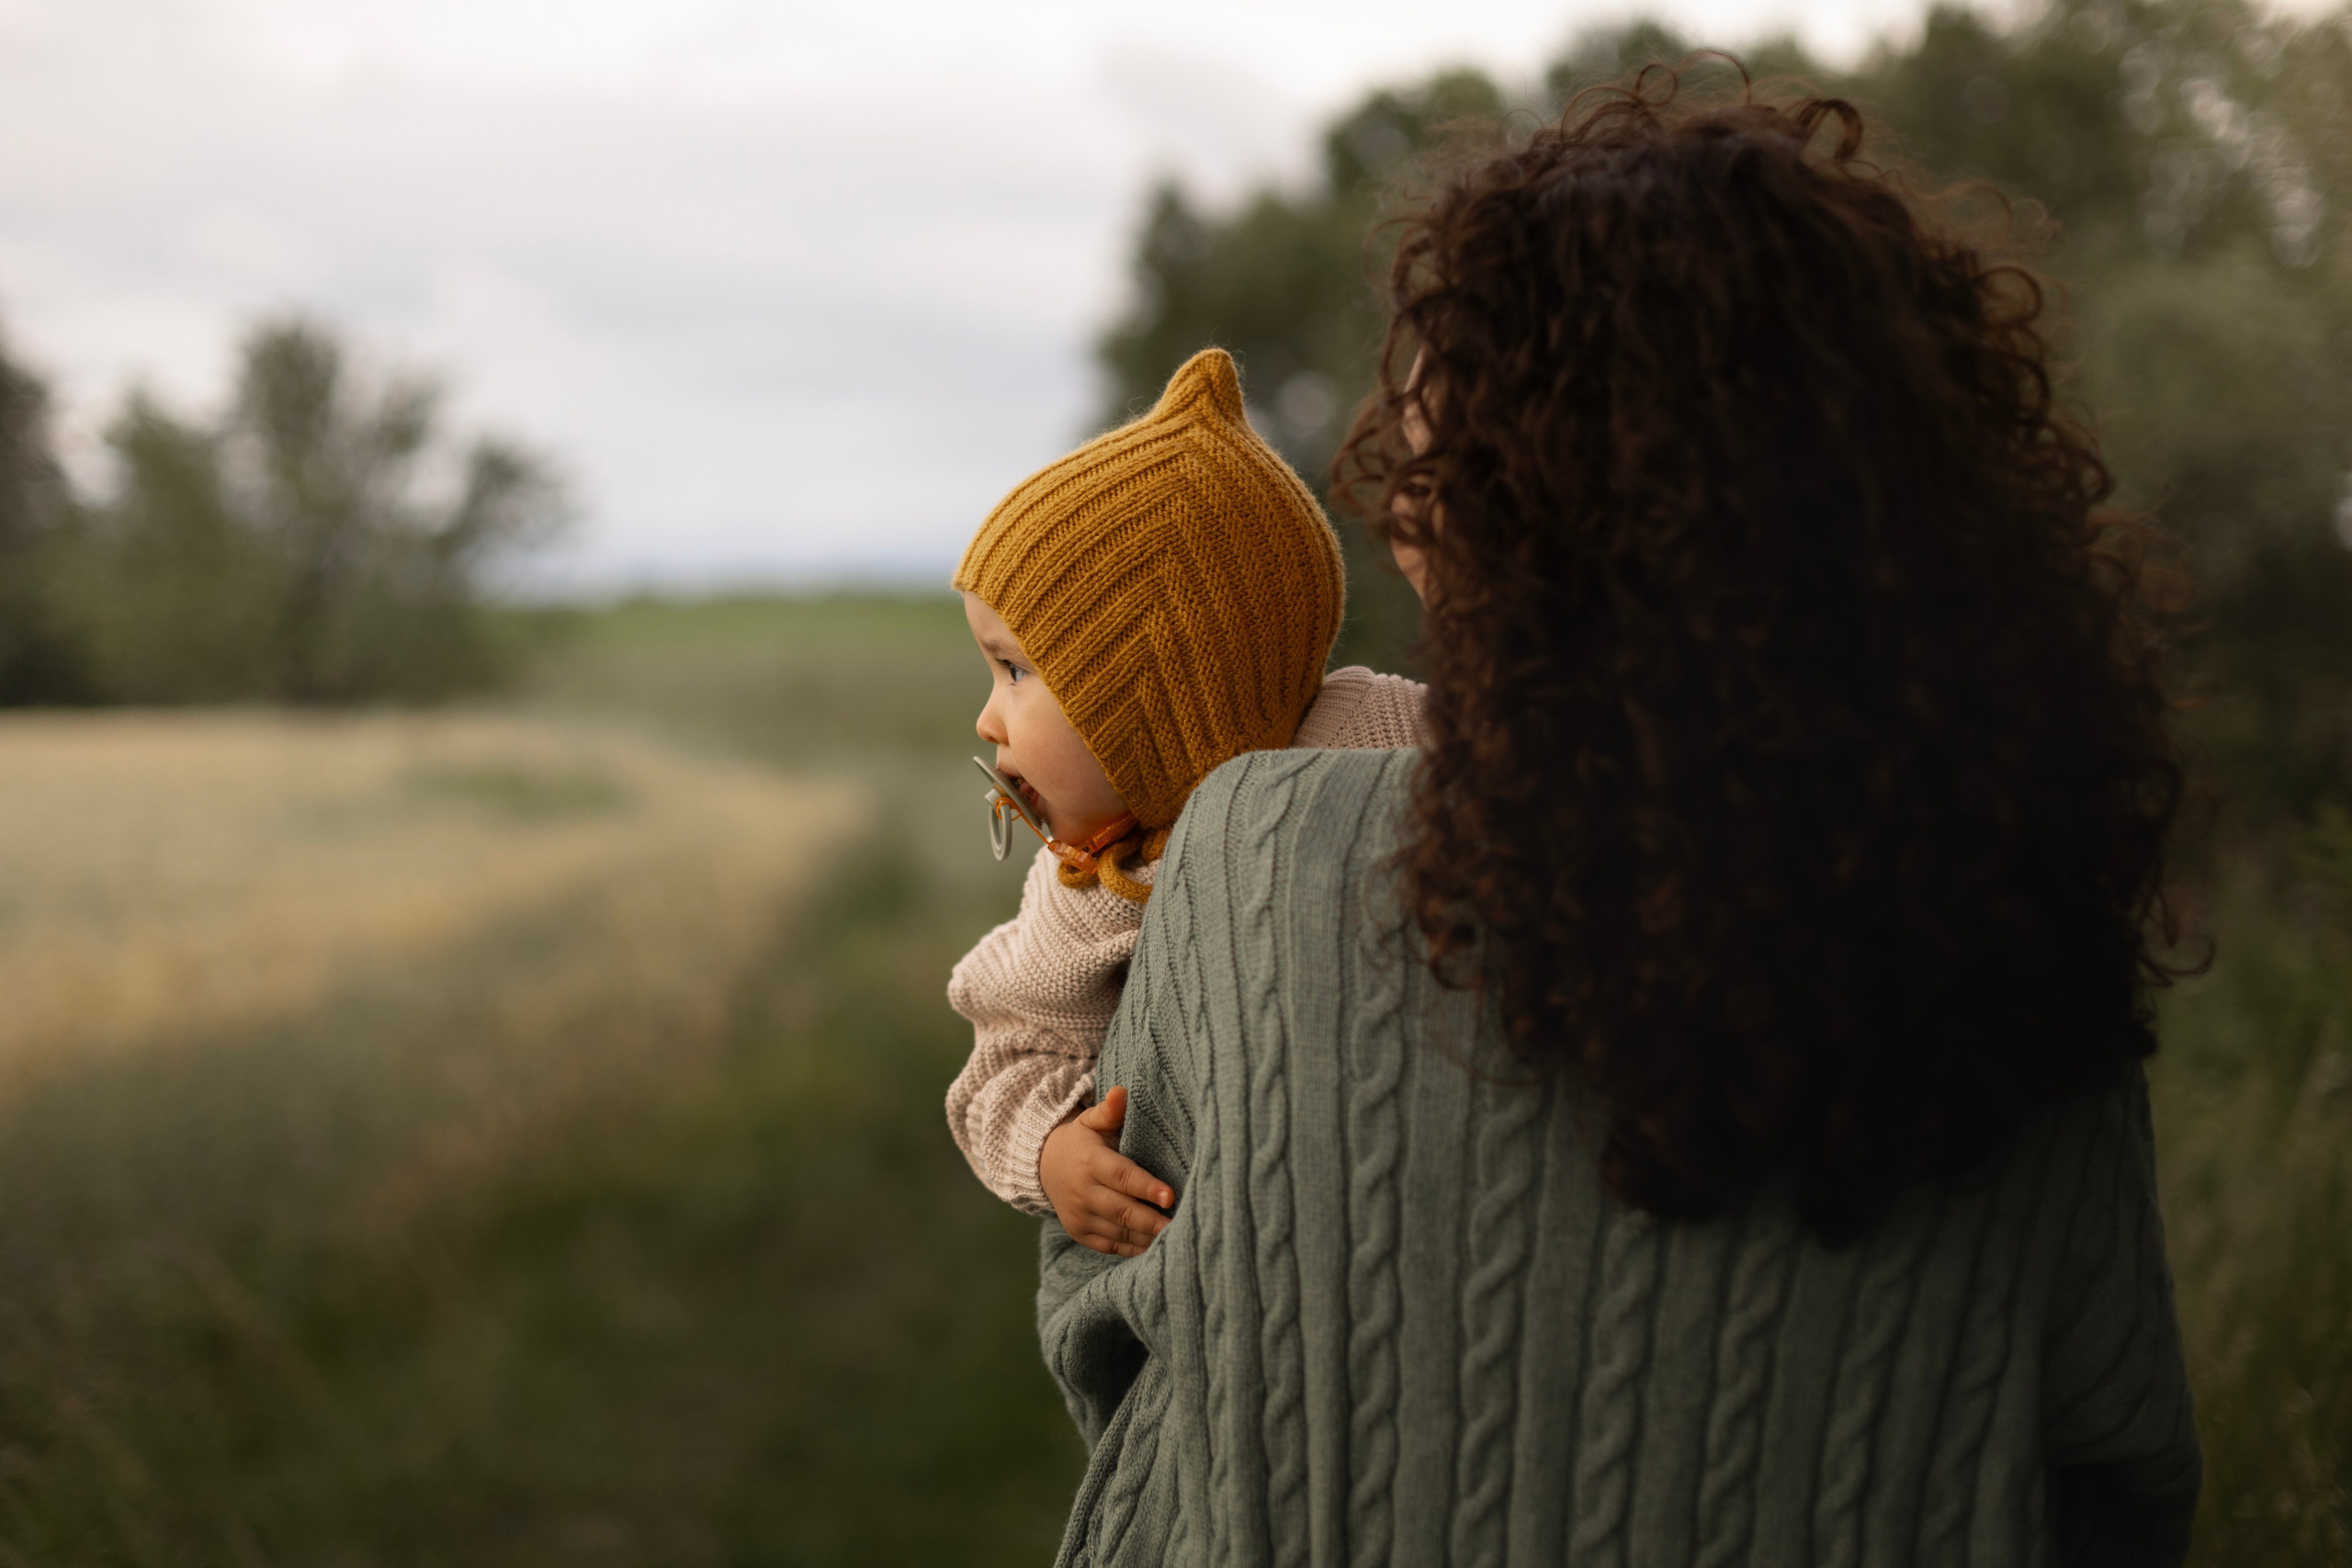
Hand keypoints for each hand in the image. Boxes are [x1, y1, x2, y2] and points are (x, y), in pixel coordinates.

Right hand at [1039, 1086, 1173, 1257]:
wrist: (1046, 1166)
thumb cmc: (1083, 1141)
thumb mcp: (1091, 1121)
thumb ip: (1109, 1110)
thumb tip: (1122, 1092)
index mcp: (1090, 1162)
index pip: (1122, 1177)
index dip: (1146, 1187)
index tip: (1171, 1196)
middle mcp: (1082, 1192)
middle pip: (1122, 1210)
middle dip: (1152, 1220)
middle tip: (1181, 1224)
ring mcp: (1080, 1216)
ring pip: (1119, 1232)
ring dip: (1147, 1236)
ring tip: (1176, 1236)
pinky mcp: (1081, 1233)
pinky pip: (1111, 1246)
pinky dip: (1134, 1248)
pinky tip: (1156, 1245)